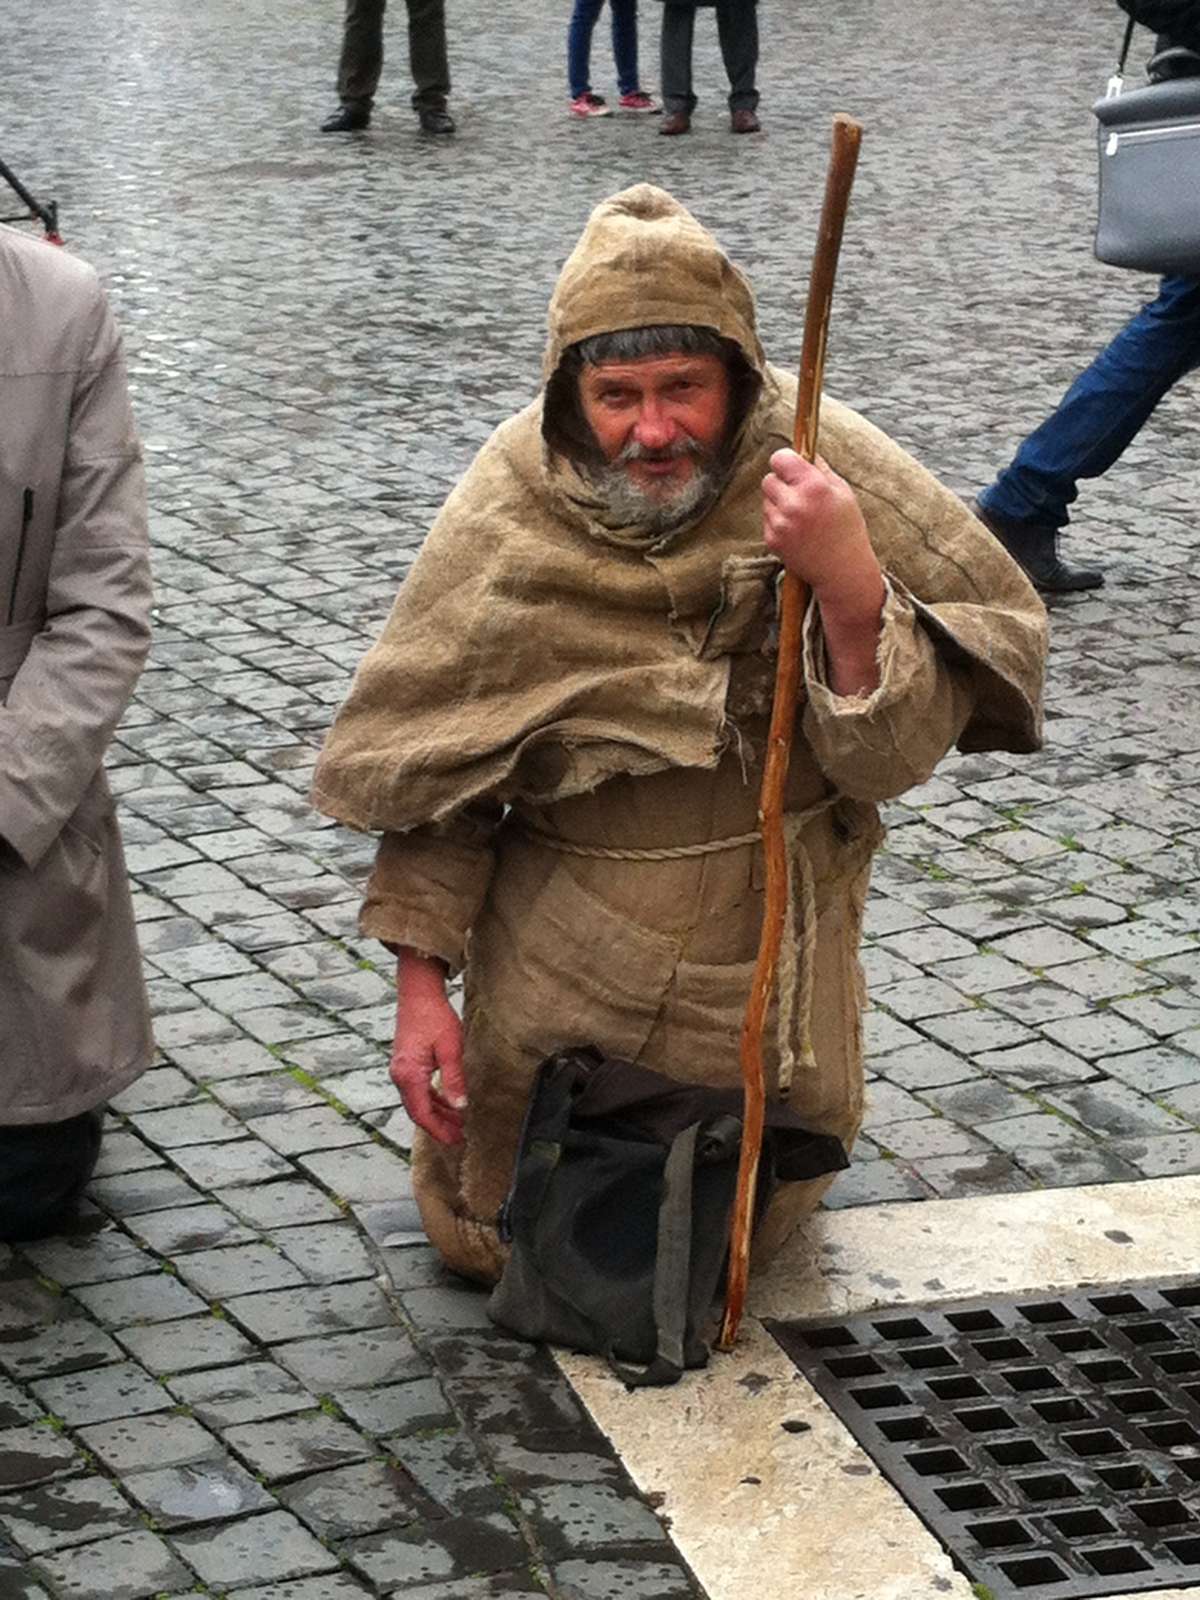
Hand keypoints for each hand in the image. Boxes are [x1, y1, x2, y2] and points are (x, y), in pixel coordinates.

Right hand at [390, 949, 466, 1143]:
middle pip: (418, 1111)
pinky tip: (449, 1103)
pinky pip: (418, 1090)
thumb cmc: (435, 1017)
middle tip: (459, 1138)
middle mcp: (400, 1075)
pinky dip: (434, 1099)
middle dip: (439, 1126)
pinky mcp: (406, 1064)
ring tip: (459, 1123)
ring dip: (438, 1113)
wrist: (418, 994)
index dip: (439, 1130)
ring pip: (418, 1102)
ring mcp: (401, 1070)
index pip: (422, 1113)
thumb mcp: (451, 1049)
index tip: (455, 1140)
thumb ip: (454, 1079)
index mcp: (409, 1075)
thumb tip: (461, 1107)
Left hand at [762, 449, 885, 696]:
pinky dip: (777, 521)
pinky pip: (767, 519)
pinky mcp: (772, 539)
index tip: (790, 465)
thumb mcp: (843, 493)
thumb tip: (805, 451)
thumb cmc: (846, 528)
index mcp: (814, 487)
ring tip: (801, 516)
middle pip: (768, 479)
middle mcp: (794, 504)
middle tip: (797, 493)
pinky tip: (796, 531)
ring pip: (766, 499)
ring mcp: (780, 523)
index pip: (780, 458)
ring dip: (778, 503)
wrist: (842, 570)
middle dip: (780, 483)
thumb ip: (820, 470)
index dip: (784, 461)